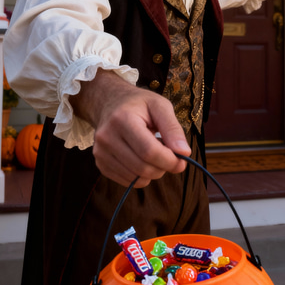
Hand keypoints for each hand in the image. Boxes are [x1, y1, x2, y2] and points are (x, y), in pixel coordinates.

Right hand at [70, 69, 188, 186]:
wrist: (110, 102)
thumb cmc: (139, 104)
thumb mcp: (160, 106)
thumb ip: (173, 128)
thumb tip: (184, 153)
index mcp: (122, 119)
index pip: (149, 151)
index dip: (170, 160)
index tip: (182, 160)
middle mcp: (107, 137)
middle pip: (142, 167)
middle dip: (163, 168)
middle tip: (171, 158)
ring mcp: (100, 152)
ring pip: (135, 178)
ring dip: (153, 172)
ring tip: (155, 154)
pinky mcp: (100, 163)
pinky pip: (127, 182)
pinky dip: (141, 176)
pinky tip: (143, 159)